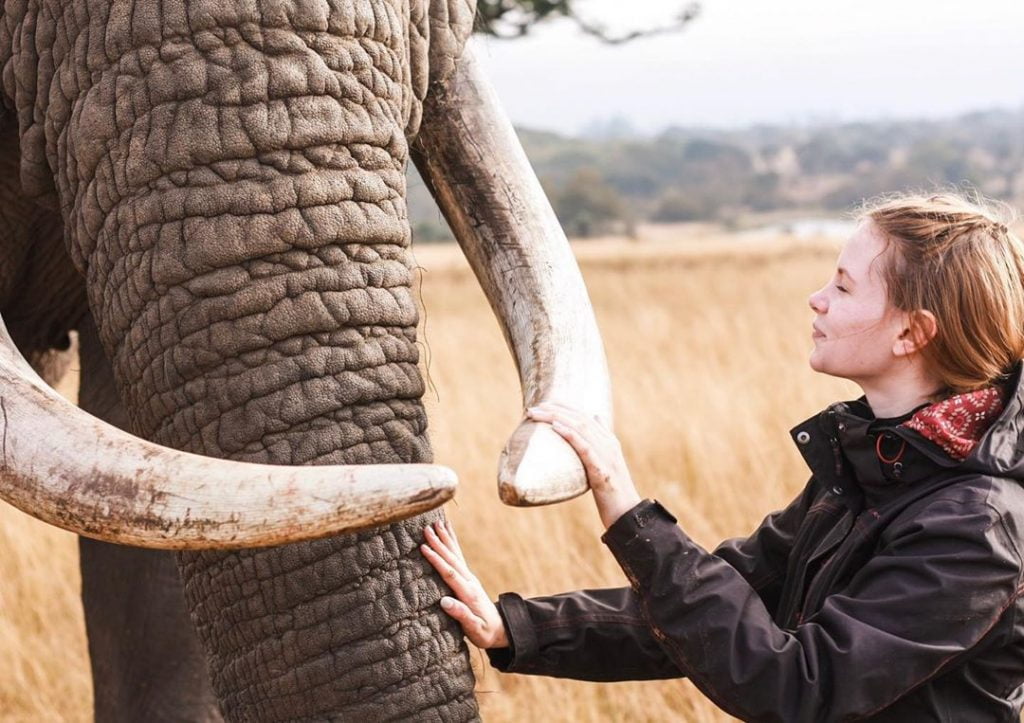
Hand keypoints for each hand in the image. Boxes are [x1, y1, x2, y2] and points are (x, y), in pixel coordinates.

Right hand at [420, 520, 508, 649]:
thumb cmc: (484, 632)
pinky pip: (458, 557)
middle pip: (452, 559)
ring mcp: (469, 578)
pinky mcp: (468, 578)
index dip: (437, 560)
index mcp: (468, 593)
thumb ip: (461, 614)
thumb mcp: (474, 628)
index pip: (450, 573)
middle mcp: (469, 581)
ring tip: (436, 523)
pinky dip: (452, 544)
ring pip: (455, 555)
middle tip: (427, 528)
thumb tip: (444, 601)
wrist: (500, 629)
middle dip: (439, 543)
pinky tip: (447, 533)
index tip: (424, 548)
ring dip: (445, 539)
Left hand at [526, 402, 641, 528]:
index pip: (585, 416)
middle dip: (556, 410)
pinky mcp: (602, 471)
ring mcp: (607, 457)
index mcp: (609, 442)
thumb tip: (596, 418)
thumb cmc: (613, 493)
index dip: (564, 407)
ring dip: (557, 418)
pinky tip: (556, 427)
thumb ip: (601, 442)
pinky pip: (585, 447)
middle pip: (580, 419)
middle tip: (534, 407)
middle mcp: (609, 445)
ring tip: (539, 413)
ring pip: (581, 428)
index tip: (544, 404)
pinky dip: (570, 434)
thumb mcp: (607, 464)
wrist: (627, 515)